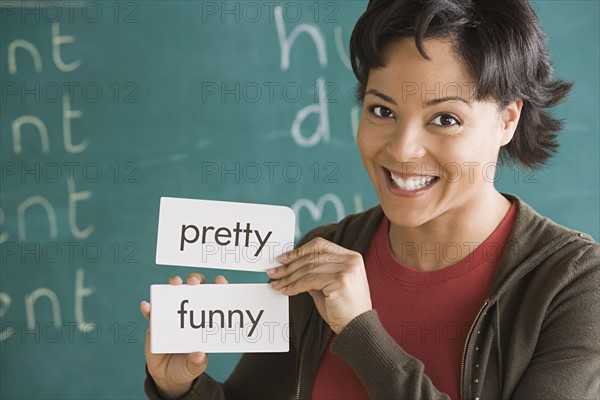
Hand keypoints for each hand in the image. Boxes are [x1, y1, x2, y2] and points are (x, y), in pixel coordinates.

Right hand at [140, 273, 228, 398]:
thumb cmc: (187, 366)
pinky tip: (147, 306)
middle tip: (193, 282)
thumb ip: (197, 362)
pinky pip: (152, 312)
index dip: (218, 287)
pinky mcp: (156, 323)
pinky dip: (149, 308)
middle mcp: (190, 313)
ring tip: (175, 284)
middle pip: (194, 288)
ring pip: (174, 293)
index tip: (220, 281)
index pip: (214, 298)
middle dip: (195, 280)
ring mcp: (173, 315)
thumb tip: (199, 355)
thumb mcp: (195, 367)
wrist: (167, 376)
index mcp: (205, 320)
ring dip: (174, 284)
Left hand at [268, 237, 371, 333]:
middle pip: (312, 256)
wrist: (357, 328)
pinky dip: (294, 286)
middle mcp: (350, 260)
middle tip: (273, 272)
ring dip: (288, 277)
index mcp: (351, 257)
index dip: (299, 250)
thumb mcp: (328, 285)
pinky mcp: (340, 281)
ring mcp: (346, 270)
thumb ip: (314, 272)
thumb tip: (290, 266)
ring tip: (277, 283)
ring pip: (308, 268)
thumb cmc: (343, 309)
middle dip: (289, 265)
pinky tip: (286, 291)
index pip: (320, 245)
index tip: (283, 258)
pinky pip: (309, 281)